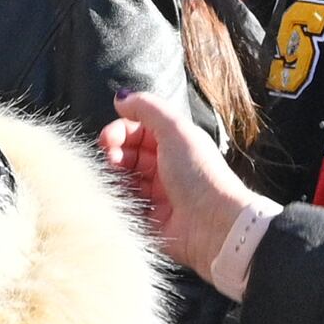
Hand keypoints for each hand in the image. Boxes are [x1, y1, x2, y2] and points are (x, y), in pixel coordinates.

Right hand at [102, 90, 260, 285]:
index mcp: (175, 143)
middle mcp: (167, 166)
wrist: (214, 224)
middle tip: (111, 156)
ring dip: (114, 174)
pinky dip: (118, 198)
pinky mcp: (151, 219)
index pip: (138, 130)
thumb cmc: (200, 175)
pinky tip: (118, 196)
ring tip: (114, 176)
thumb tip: (121, 98)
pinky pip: (126, 205)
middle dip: (114, 151)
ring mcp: (158, 194)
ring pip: (124, 179)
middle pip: (128, 153)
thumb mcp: (176, 130)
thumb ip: (148, 108)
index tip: (108, 138)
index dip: (120, 130)